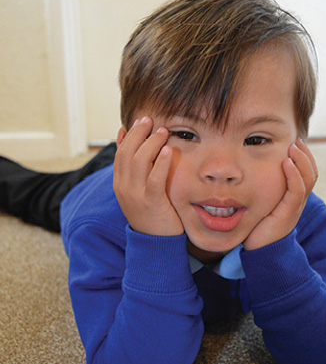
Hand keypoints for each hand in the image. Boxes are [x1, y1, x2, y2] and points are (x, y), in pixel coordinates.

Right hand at [113, 117, 183, 236]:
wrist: (153, 243)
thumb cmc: (150, 212)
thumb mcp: (136, 190)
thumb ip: (132, 168)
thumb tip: (123, 138)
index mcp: (119, 183)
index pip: (121, 153)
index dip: (130, 134)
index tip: (140, 120)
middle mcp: (124, 187)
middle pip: (128, 153)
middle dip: (139, 133)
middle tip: (151, 120)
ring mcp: (136, 195)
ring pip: (139, 161)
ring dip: (151, 143)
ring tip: (163, 131)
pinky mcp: (151, 203)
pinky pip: (155, 179)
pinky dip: (160, 162)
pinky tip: (168, 150)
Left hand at [243, 139, 317, 250]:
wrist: (257, 252)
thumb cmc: (254, 226)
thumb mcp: (257, 203)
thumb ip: (257, 188)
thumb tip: (243, 169)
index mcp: (291, 198)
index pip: (304, 173)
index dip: (302, 157)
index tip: (293, 142)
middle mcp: (296, 201)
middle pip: (310, 173)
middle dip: (305, 155)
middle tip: (296, 140)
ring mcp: (294, 208)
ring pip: (307, 180)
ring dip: (301, 161)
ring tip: (294, 146)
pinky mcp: (288, 214)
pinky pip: (296, 191)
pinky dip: (293, 175)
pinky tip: (287, 163)